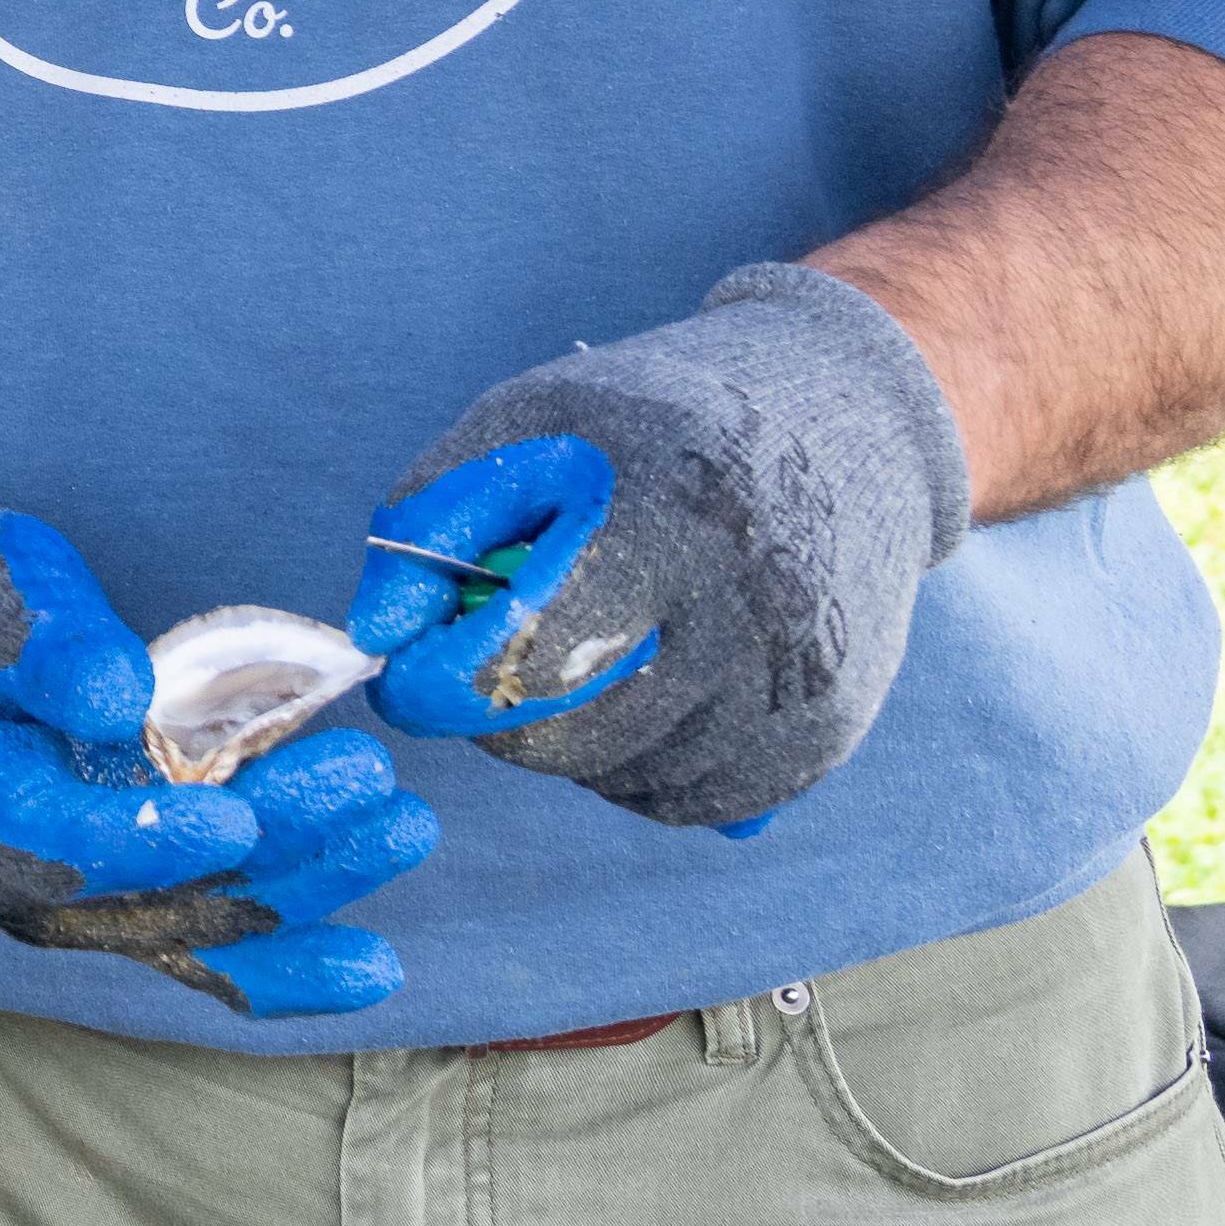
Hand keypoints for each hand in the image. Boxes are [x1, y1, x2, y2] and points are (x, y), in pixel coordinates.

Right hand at [0, 489, 431, 1018]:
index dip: (151, 836)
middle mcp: (22, 882)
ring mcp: (79, 899)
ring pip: (202, 923)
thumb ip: (53, 644)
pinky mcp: (128, 892)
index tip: (241, 810)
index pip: (63, 843)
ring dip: (310, 886)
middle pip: (158, 893)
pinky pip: (210, 945)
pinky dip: (290, 956)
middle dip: (278, 850)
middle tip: (373, 785)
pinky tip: (375, 963)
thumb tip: (118, 699)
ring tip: (405, 826)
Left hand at [349, 263, 969, 830]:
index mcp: (663, 521)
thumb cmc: (655, 422)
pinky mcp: (827, 735)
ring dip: (570, 739)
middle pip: (566, 735)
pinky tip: (646, 686)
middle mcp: (746, 614)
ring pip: (619, 778)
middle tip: (498, 651)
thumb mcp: (526, 423)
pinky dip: (638, 767)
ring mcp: (798, 685)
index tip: (405, 677)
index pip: (527, 655)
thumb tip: (377, 636)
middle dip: (497, 710)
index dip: (440, 681)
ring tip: (586, 649)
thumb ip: (430, 521)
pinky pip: (688, 803)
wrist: (847, 426)